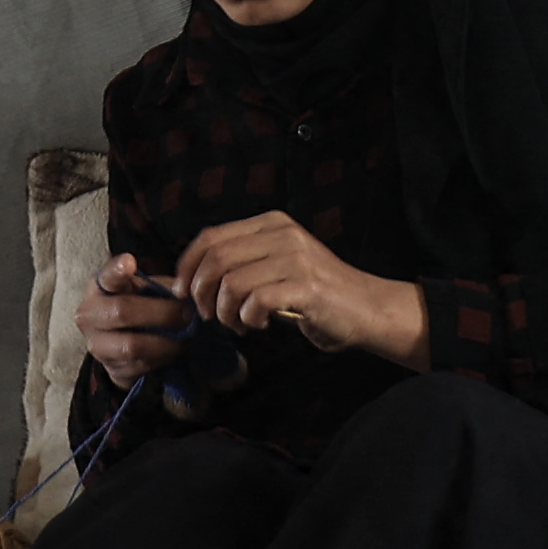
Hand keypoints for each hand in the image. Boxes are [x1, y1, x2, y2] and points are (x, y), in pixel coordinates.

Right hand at [76, 251, 192, 379]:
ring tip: (184, 335)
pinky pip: (141, 364)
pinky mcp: (111, 368)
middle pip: (122, 311)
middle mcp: (89, 314)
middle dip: (161, 313)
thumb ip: (162, 286)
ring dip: (166, 341)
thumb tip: (185, 292)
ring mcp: (97, 344)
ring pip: (132, 345)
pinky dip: (163, 357)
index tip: (129, 262)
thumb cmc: (136, 307)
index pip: (106, 276)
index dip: (117, 270)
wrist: (118, 345)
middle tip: (186, 314)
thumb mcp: (144, 290)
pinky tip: (174, 349)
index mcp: (99, 287)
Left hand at [171, 213, 426, 364]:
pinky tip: (259, 325)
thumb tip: (191, 281)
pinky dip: (248, 319)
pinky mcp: (306, 286)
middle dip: (201, 293)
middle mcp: (282, 234)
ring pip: (232, 282)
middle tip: (209, 316)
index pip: (210, 237)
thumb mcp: (276, 264)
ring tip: (238, 323)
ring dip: (226, 312)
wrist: (365, 308)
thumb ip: (241, 263)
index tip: (182, 293)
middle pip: (215, 259)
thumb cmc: (314, 293)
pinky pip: (257, 302)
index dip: (187, 266)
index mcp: (270, 223)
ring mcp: (296, 258)